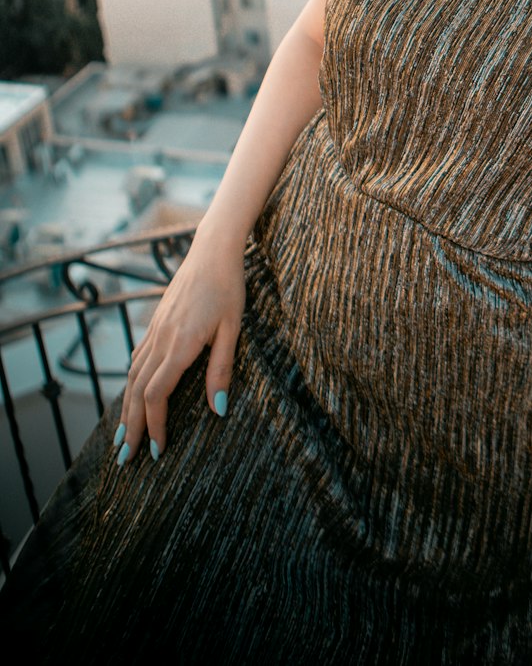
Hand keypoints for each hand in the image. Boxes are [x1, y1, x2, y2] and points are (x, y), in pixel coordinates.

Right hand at [113, 228, 245, 465]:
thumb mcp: (233, 329)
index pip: (157, 396)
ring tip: (122, 437)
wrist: (212, 250)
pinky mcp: (156, 322)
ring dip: (126, 409)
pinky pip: (137, 358)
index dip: (155, 426)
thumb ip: (221, 369)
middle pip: (136, 392)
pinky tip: (131, 394)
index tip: (157, 451)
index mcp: (179, 345)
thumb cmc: (228, 287)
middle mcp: (160, 340)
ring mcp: (155, 330)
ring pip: (132, 376)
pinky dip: (130, 383)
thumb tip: (218, 410)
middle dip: (131, 428)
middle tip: (125, 459)